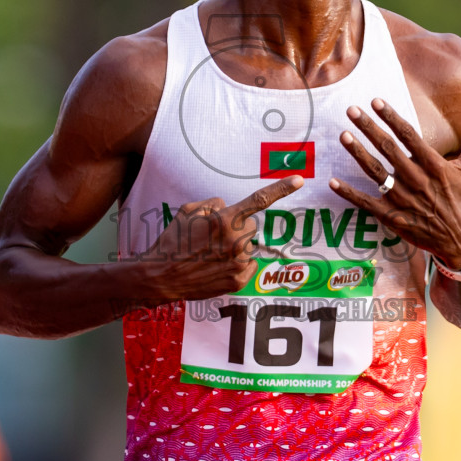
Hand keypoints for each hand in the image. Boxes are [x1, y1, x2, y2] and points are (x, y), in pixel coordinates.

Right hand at [140, 175, 303, 300]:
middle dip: (236, 227)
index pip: (259, 200)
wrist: (161, 276)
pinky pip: (248, 264)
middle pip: (250, 226)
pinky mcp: (238, 280)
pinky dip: (236, 263)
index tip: (299, 180)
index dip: (281, 189)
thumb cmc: (173, 241)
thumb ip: (214, 204)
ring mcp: (239, 263)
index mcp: (225, 220)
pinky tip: (216, 266)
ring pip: (247, 246)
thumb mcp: (188, 210)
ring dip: (234, 246)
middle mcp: (236, 241)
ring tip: (209, 254)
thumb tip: (227, 208)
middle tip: (212, 237)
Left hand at [330, 99, 460, 266]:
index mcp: (433, 165)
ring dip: (357, 153)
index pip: (409, 135)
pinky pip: (367, 203)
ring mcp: (402, 198)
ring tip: (343, 135)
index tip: (376, 101)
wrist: (457, 240)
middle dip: (369, 128)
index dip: (391, 117)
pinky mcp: (392, 216)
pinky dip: (349, 193)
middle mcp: (416, 179)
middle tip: (351, 110)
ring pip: (376, 172)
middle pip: (388, 149)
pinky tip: (332, 182)